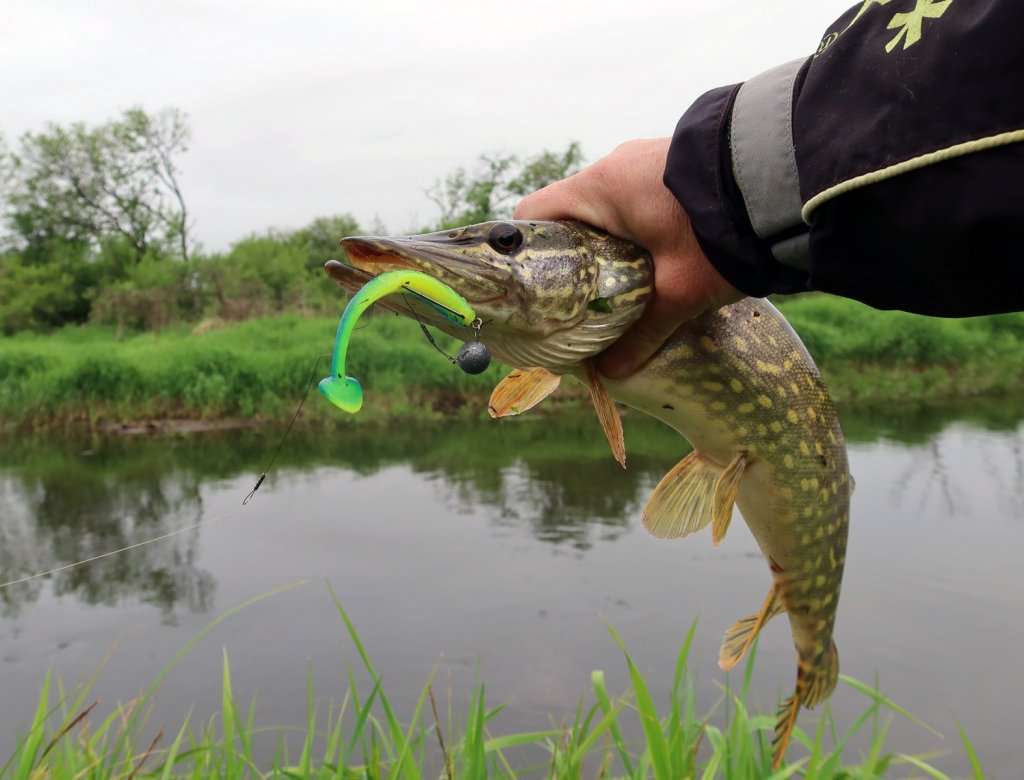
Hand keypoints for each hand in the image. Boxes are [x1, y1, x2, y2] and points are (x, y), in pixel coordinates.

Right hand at [513, 138, 742, 377]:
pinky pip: (634, 198)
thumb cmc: (720, 234)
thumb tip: (610, 373)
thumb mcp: (681, 292)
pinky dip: (633, 229)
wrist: (784, 182)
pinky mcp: (671, 162)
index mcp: (599, 188)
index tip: (538, 290)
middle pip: (569, 215)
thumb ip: (642, 333)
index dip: (529, 253)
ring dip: (607, 245)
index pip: (534, 214)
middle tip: (581, 301)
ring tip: (620, 287)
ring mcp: (643, 159)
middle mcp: (613, 166)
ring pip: (604, 208)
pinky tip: (654, 260)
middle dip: (573, 260)